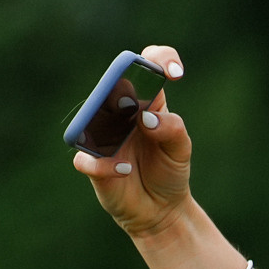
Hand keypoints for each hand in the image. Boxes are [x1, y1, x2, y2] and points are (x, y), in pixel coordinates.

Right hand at [70, 44, 194, 240]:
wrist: (161, 209)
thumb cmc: (169, 171)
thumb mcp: (181, 149)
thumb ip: (172, 129)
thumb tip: (146, 118)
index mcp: (144, 100)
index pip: (146, 65)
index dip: (159, 59)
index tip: (173, 72)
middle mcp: (118, 112)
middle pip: (111, 84)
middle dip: (123, 90)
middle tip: (140, 109)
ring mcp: (101, 135)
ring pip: (91, 116)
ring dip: (109, 125)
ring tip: (132, 141)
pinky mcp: (92, 163)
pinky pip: (87, 158)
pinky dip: (106, 165)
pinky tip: (125, 170)